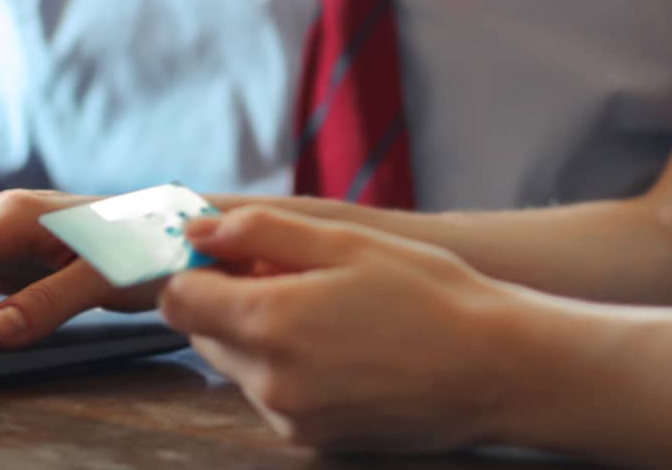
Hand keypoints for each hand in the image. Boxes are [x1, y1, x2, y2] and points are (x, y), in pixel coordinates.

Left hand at [161, 206, 521, 453]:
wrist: (493, 369)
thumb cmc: (428, 295)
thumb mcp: (346, 242)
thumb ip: (260, 232)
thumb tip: (198, 231)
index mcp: (269, 323)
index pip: (178, 299)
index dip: (198, 268)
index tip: (234, 252)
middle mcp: (268, 381)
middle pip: (204, 333)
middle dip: (231, 300)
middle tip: (293, 274)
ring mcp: (289, 418)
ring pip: (238, 366)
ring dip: (260, 335)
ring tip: (329, 311)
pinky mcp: (311, 440)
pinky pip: (272, 395)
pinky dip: (288, 368)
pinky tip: (342, 348)